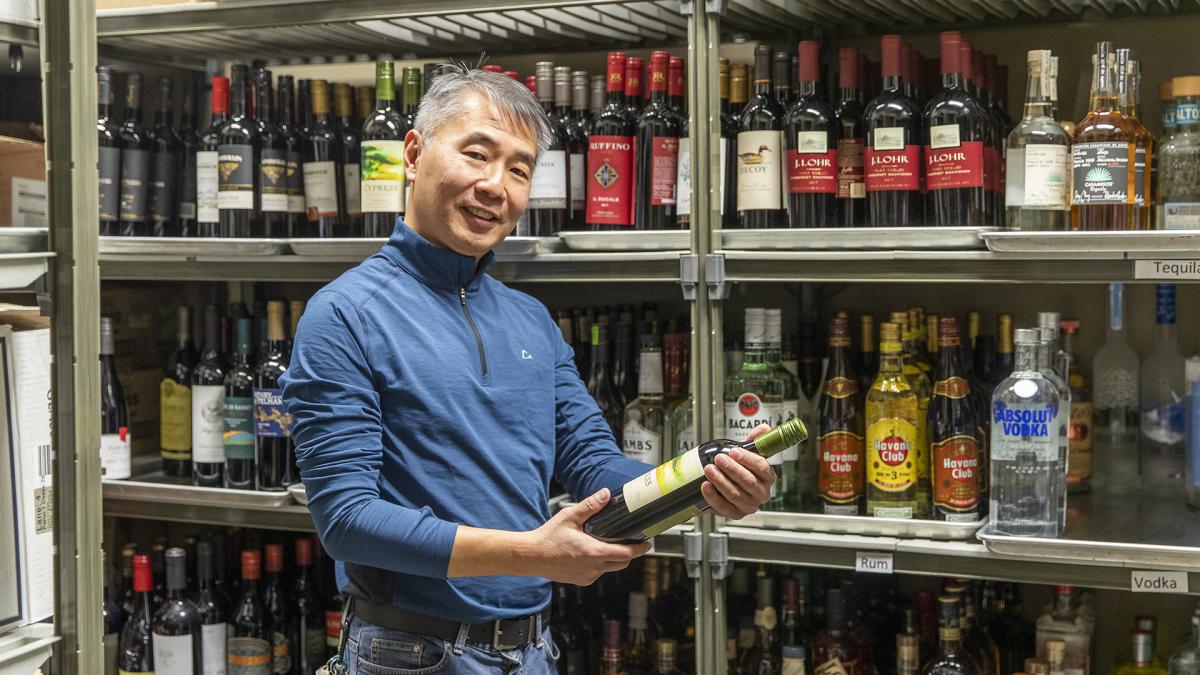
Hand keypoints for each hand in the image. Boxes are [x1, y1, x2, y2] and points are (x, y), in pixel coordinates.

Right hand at [518, 488, 651, 584]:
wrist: (531, 556)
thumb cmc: (548, 537)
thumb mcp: (569, 516)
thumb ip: (590, 506)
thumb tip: (605, 494)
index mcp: (593, 552)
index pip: (626, 554)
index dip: (639, 548)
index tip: (647, 543)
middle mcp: (593, 567)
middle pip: (622, 563)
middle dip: (629, 553)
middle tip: (632, 541)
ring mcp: (587, 576)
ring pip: (611, 569)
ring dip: (614, 558)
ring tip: (610, 545)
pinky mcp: (581, 580)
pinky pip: (598, 573)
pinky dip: (601, 564)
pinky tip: (593, 553)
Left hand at [701, 423, 776, 519]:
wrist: (727, 486)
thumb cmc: (740, 469)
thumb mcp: (748, 453)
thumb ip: (755, 440)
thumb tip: (763, 429)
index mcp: (768, 477)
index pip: (762, 468)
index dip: (748, 459)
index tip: (734, 451)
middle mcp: (761, 493)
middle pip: (748, 482)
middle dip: (732, 469)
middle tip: (719, 459)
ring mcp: (749, 505)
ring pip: (735, 494)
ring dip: (720, 481)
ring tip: (709, 469)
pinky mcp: (735, 514)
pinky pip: (724, 507)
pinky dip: (713, 497)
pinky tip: (705, 486)